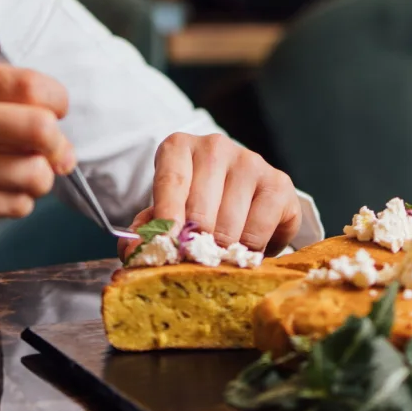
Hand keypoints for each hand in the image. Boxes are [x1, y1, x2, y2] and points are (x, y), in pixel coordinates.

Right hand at [0, 64, 74, 254]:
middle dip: (58, 146)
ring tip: (16, 180)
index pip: (29, 84)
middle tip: (52, 156)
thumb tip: (48, 117)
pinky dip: (14, 204)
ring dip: (37, 181)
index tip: (54, 116)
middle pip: (39, 129)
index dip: (55, 103)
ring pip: (32, 174)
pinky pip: (12, 206)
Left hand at [130, 133, 301, 254]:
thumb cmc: (195, 204)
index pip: (171, 182)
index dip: (168, 216)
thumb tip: (132, 250)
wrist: (243, 196)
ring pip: (230, 227)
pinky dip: (250, 251)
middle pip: (200, 211)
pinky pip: (259, 232)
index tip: (169, 243)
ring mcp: (249, 161)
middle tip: (195, 264)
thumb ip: (148, 230)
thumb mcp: (165, 213)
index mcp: (178, 148)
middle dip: (196, 246)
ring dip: (222, 252)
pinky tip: (246, 246)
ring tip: (220, 256)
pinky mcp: (279, 182)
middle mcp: (214, 147)